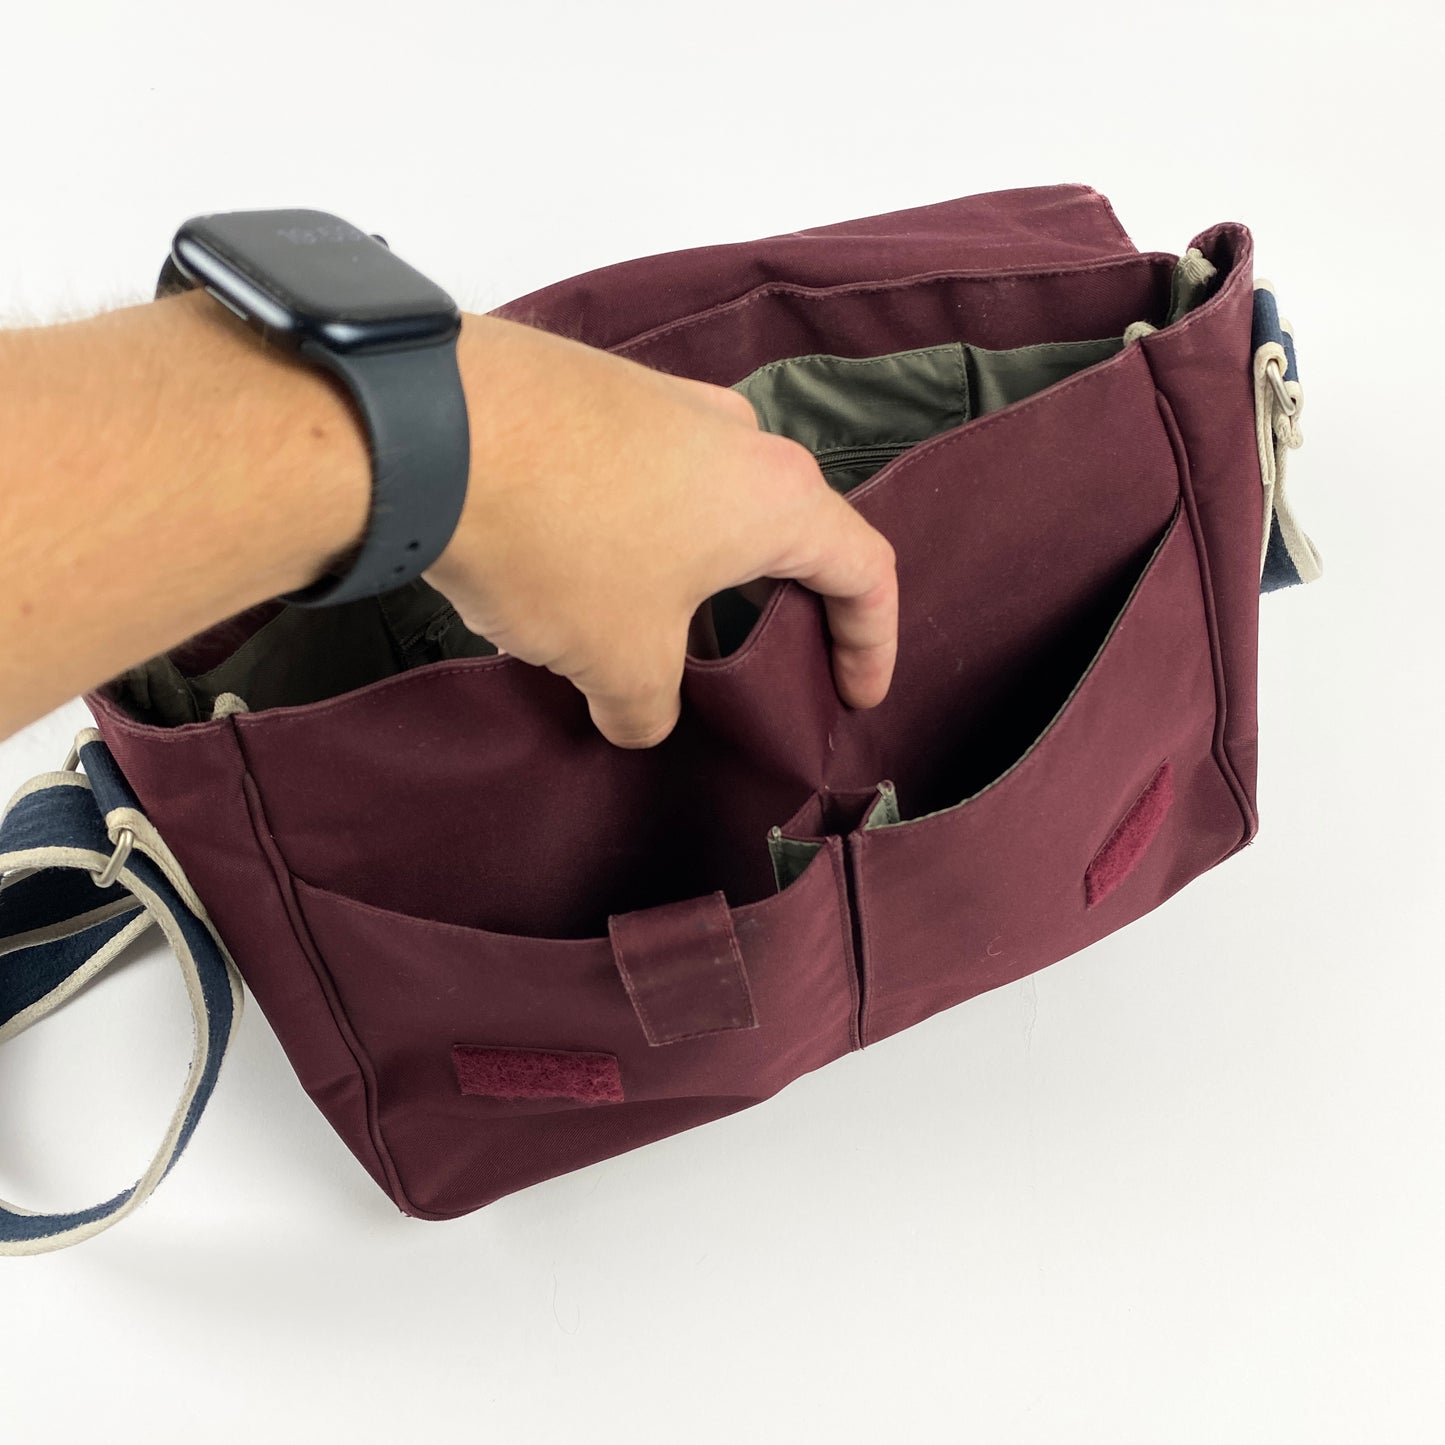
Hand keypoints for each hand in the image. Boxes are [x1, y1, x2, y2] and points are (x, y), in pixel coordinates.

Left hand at [421, 312, 898, 748]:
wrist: (434, 429)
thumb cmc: (561, 541)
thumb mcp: (620, 659)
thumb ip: (649, 708)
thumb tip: (639, 720)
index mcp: (778, 497)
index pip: (864, 571)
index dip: (871, 644)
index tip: (854, 694)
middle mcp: (736, 435)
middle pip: (790, 531)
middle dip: (784, 608)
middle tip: (766, 667)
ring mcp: (665, 401)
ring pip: (712, 501)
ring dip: (701, 572)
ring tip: (657, 633)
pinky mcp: (598, 393)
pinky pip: (645, 474)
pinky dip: (639, 534)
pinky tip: (584, 575)